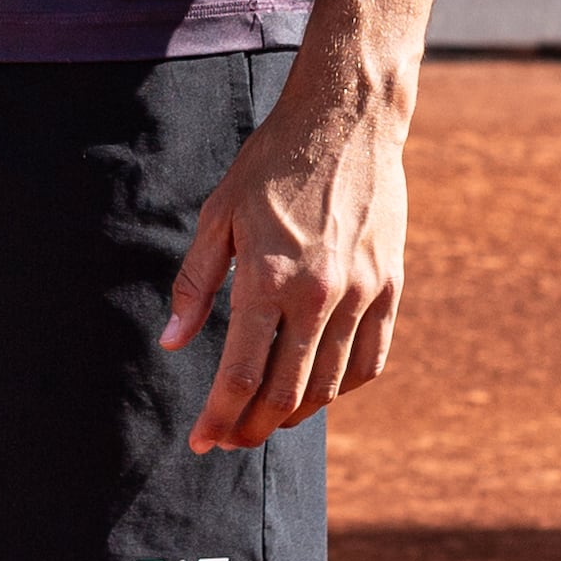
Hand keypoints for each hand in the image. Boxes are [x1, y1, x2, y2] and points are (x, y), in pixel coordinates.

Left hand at [165, 69, 408, 452]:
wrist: (346, 120)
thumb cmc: (271, 164)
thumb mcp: (218, 216)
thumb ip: (194, 285)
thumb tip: (171, 343)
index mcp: (267, 278)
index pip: (240, 374)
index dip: (218, 417)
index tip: (202, 440)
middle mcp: (318, 294)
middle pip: (285, 392)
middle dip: (252, 426)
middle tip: (231, 439)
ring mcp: (360, 293)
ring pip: (329, 385)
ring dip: (295, 414)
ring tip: (268, 419)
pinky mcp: (389, 286)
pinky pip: (369, 360)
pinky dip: (342, 388)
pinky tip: (319, 391)